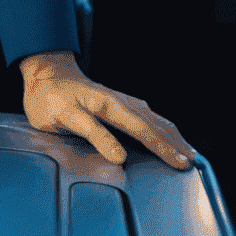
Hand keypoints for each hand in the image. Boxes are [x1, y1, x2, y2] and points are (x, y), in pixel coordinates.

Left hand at [18, 51, 193, 169]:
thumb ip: (93, 134)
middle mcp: (118, 101)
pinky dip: (160, 126)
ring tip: (187, 151)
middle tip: (192, 163)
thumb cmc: (50, 95)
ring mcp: (118, 100)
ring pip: (153, 118)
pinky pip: (145, 115)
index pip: (143, 131)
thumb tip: (121, 156)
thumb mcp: (65, 116)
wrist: (43, 73)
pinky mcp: (115, 102)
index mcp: (109, 105)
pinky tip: (166, 132)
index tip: (180, 162)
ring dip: (171, 135)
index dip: (163, 148)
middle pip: (154, 124)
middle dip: (175, 144)